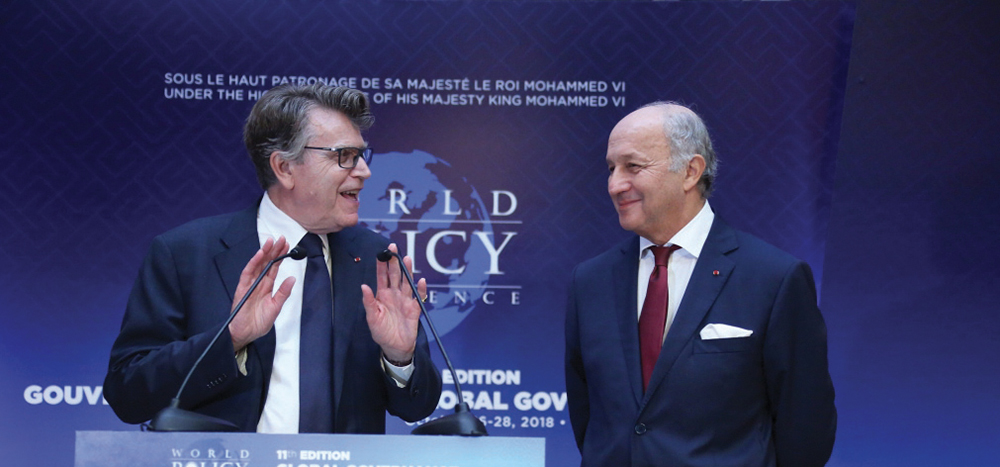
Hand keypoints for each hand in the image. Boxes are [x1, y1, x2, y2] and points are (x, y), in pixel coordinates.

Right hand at [228, 237, 295, 351]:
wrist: (246, 334)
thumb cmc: (258, 323)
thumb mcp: (276, 307)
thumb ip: (283, 293)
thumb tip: (292, 279)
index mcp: (267, 287)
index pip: (274, 268)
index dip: (280, 256)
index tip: (287, 245)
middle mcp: (258, 283)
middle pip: (266, 263)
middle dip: (274, 250)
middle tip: (281, 238)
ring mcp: (249, 285)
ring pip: (257, 264)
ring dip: (264, 252)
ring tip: (270, 241)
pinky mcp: (242, 289)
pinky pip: (247, 273)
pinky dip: (253, 263)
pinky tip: (259, 254)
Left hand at [361, 243, 426, 363]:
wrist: (395, 347)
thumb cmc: (381, 333)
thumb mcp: (371, 318)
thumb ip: (368, 302)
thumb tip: (363, 286)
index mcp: (382, 295)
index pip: (382, 276)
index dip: (382, 265)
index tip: (382, 253)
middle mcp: (394, 295)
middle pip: (395, 275)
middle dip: (395, 262)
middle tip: (394, 248)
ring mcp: (405, 300)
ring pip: (407, 282)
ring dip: (408, 271)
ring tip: (407, 259)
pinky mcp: (415, 308)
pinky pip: (419, 296)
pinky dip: (421, 289)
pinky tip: (421, 281)